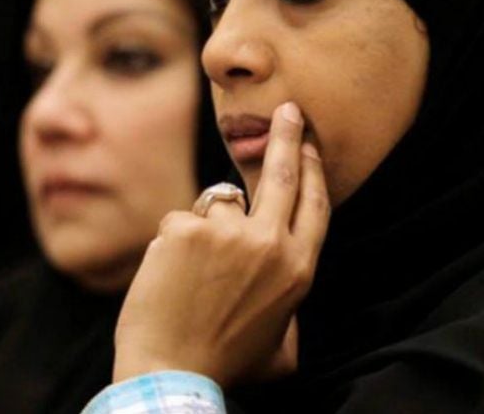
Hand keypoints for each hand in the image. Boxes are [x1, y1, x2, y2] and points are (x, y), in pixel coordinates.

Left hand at [113, 102, 329, 386]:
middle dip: (287, 136)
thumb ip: (291, 316)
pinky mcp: (186, 230)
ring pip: (218, 204)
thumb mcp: (282, 349)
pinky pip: (179, 222)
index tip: (310, 145)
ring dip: (205, 228)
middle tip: (287, 110)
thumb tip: (292, 313)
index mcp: (298, 267)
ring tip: (191, 275)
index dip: (314, 170)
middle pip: (282, 175)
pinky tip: (168, 278)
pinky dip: (171, 245)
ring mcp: (228, 233)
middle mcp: (270, 243)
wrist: (172, 374)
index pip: (315, 203)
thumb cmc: (227, 364)